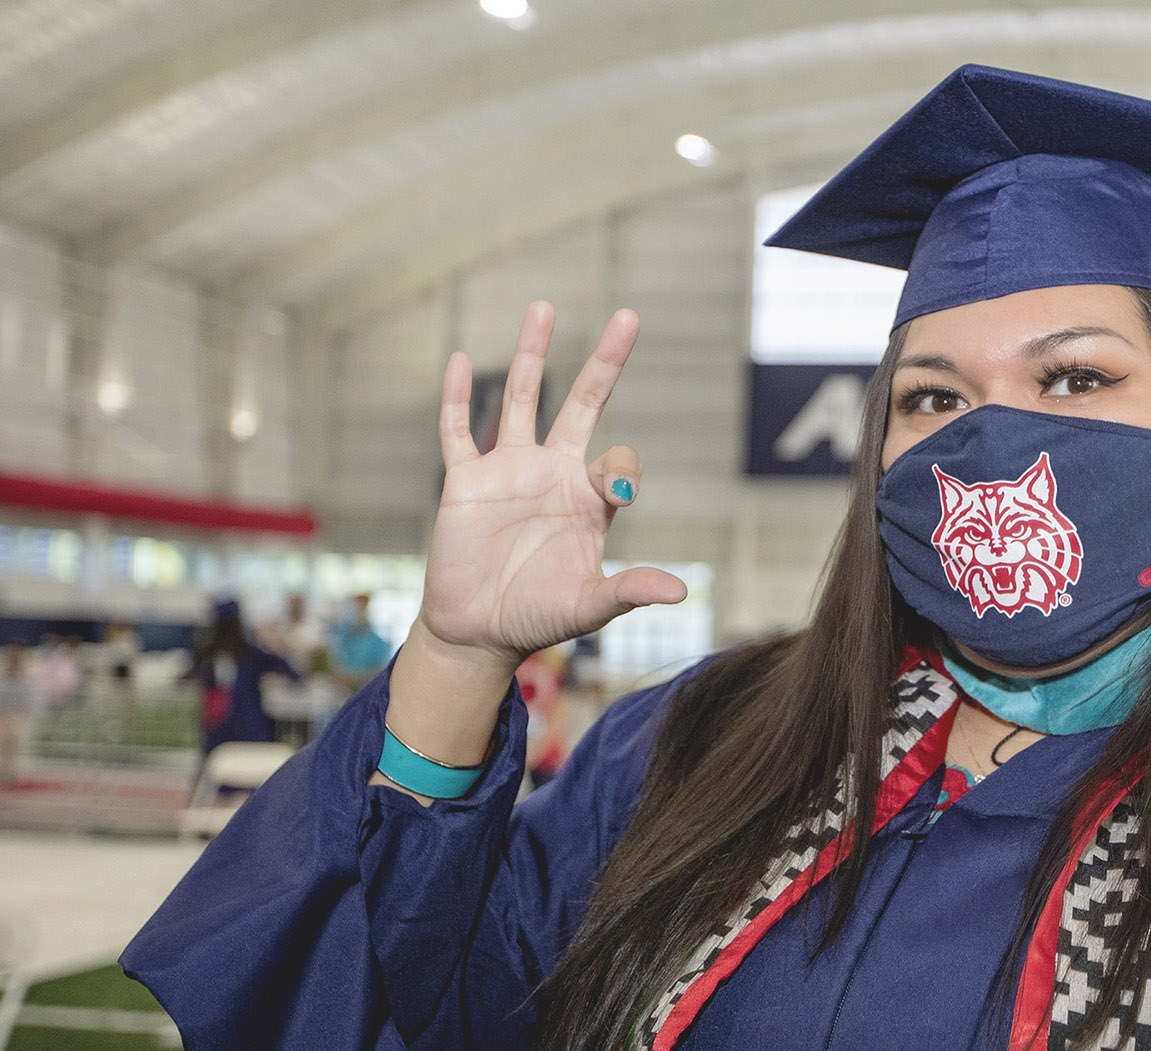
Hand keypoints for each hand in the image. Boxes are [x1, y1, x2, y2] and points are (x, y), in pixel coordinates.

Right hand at [419, 301, 684, 670]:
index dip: (622, 469)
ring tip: (544, 307)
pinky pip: (458, 431)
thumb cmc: (538, 618)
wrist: (478, 631)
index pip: (617, 463)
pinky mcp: (465, 480)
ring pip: (522, 399)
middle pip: (583, 404)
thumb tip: (682, 592)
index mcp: (588, 500)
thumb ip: (629, 592)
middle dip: (604, 364)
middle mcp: (553, 474)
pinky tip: (462, 360)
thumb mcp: (588, 606)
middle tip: (628, 318)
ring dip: (532, 356)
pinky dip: (459, 397)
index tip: (618, 489)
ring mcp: (509, 471)